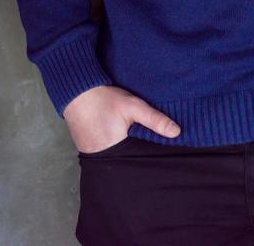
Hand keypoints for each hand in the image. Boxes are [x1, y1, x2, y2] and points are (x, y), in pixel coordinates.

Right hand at [62, 85, 180, 153]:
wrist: (76, 90)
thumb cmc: (103, 98)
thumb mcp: (133, 106)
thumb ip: (154, 120)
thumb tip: (177, 132)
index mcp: (115, 152)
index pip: (138, 162)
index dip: (149, 158)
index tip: (161, 155)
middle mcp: (102, 159)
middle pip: (127, 163)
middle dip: (138, 158)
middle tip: (150, 151)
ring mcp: (93, 155)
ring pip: (117, 159)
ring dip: (126, 153)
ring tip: (136, 145)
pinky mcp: (88, 149)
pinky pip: (107, 154)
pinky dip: (115, 149)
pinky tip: (122, 140)